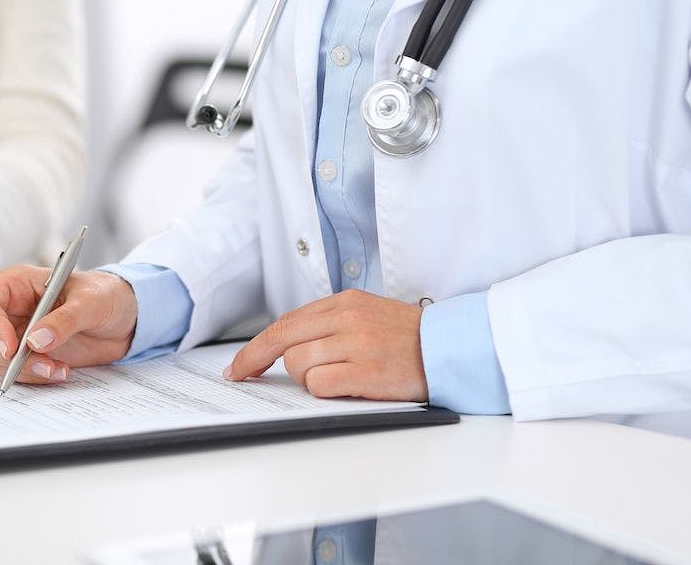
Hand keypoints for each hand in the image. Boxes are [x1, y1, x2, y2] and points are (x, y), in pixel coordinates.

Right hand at [0, 266, 137, 384]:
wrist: (126, 318)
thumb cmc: (106, 295)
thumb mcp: (91, 301)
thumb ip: (64, 320)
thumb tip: (36, 341)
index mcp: (17, 285)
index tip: (12, 347)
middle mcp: (11, 310)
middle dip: (9, 356)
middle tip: (41, 363)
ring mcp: (18, 334)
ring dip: (24, 371)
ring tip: (57, 369)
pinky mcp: (29, 356)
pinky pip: (16, 373)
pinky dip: (35, 378)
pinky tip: (60, 371)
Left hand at [225, 290, 427, 401]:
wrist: (450, 348)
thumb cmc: (407, 338)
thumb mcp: (366, 314)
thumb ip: (329, 322)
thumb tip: (287, 342)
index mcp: (344, 302)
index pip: (286, 322)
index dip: (257, 345)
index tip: (240, 363)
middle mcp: (347, 318)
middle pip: (281, 339)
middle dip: (254, 360)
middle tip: (243, 376)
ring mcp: (356, 344)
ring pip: (297, 363)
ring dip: (304, 377)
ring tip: (332, 378)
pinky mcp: (365, 372)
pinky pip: (319, 384)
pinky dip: (323, 390)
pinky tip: (343, 387)